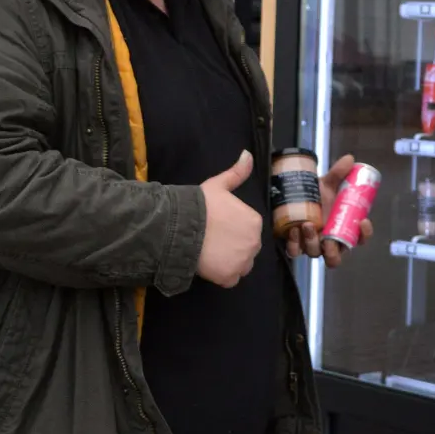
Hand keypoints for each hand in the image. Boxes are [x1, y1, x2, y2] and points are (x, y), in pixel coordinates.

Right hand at [197, 150, 262, 287]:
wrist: (180, 228)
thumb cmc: (200, 206)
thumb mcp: (218, 185)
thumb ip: (236, 173)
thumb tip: (248, 154)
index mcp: (254, 221)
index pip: (248, 230)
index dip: (232, 230)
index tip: (217, 228)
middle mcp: (254, 242)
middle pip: (246, 248)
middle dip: (233, 247)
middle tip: (212, 241)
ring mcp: (243, 261)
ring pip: (241, 264)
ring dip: (230, 262)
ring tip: (210, 253)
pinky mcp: (230, 276)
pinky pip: (230, 279)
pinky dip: (222, 276)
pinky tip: (209, 266)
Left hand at [286, 153, 373, 266]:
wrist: (296, 195)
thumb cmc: (317, 193)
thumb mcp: (328, 183)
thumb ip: (339, 172)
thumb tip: (349, 159)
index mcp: (343, 229)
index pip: (359, 239)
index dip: (364, 234)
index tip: (363, 221)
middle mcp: (329, 242)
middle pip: (336, 258)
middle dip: (334, 251)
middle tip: (329, 239)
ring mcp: (312, 245)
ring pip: (315, 254)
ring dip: (312, 242)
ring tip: (306, 224)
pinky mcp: (295, 244)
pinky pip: (295, 251)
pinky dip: (294, 244)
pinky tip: (293, 230)